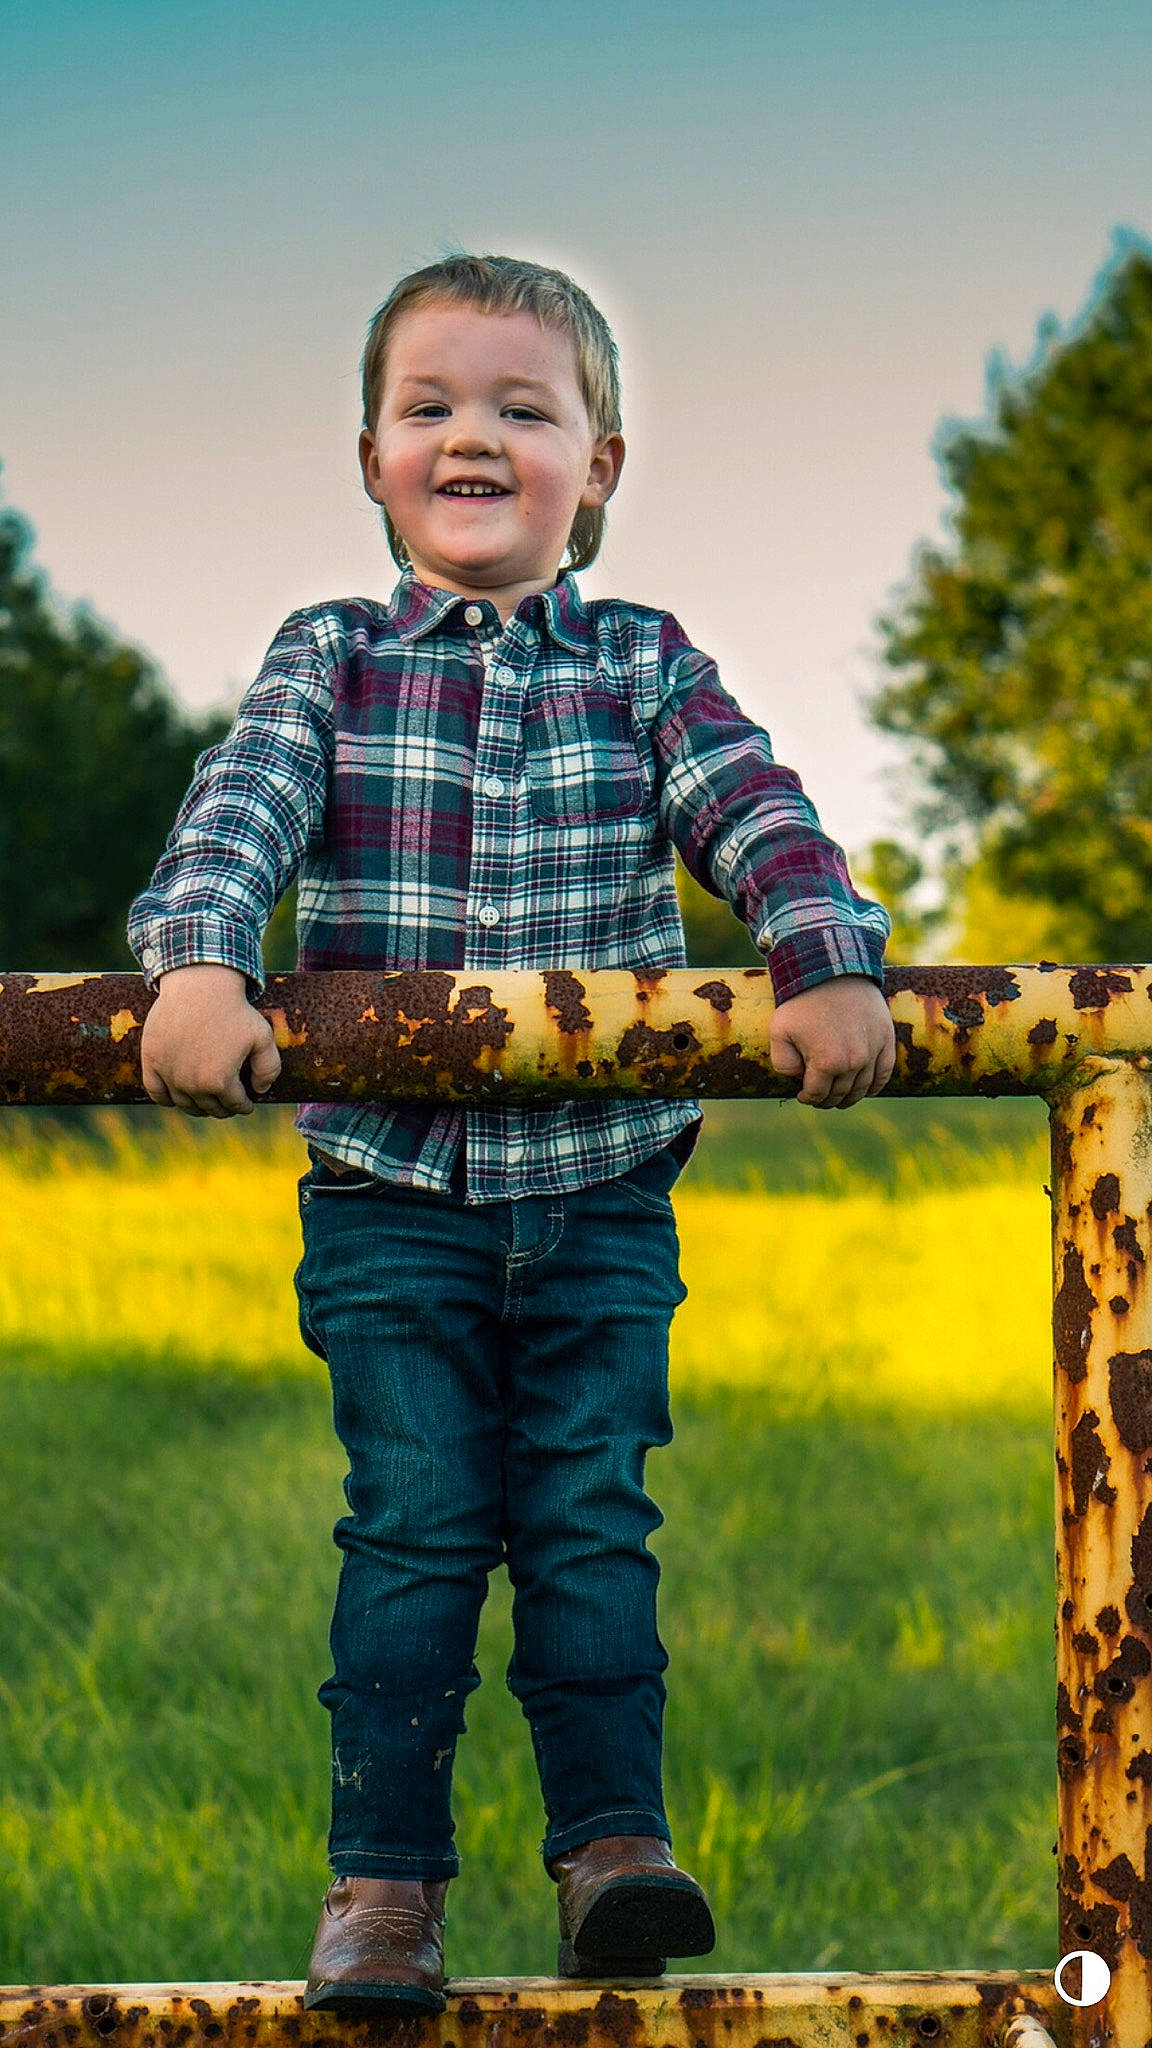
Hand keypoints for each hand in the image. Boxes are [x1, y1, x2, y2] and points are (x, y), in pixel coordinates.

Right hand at [140, 963, 281, 1117]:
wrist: (198, 985)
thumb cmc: (233, 1010)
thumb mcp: (263, 1037)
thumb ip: (269, 1068)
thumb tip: (260, 1090)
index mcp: (219, 1082)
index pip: (235, 1105)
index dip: (244, 1105)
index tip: (247, 1103)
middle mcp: (191, 1084)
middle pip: (210, 1108)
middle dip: (223, 1107)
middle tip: (228, 1102)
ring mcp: (169, 1074)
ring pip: (185, 1104)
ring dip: (198, 1106)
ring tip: (206, 1100)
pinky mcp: (151, 1062)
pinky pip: (157, 1093)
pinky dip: (167, 1098)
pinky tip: (177, 1096)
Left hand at [769, 975, 894, 1108]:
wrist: (833, 970)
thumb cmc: (803, 1001)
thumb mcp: (778, 1033)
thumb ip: (783, 1064)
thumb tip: (798, 1080)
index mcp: (827, 1063)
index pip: (817, 1095)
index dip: (807, 1098)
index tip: (802, 1095)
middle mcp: (854, 1062)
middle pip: (840, 1094)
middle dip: (826, 1099)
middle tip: (819, 1096)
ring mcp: (873, 1052)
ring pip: (863, 1088)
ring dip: (849, 1096)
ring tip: (839, 1095)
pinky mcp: (886, 1040)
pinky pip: (884, 1074)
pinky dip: (875, 1086)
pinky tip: (865, 1088)